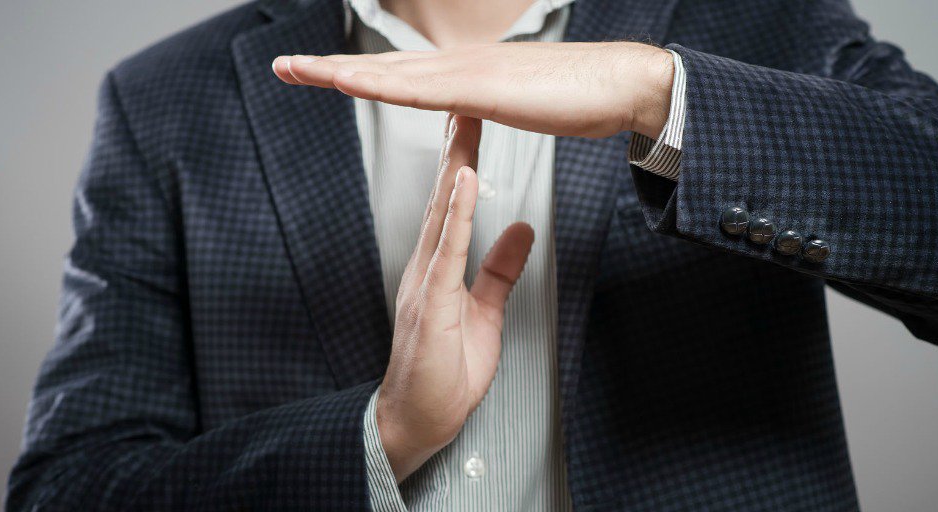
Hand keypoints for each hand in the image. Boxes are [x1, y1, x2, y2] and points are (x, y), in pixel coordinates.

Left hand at [272, 42, 673, 138]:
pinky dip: (378, 85)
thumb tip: (478, 106)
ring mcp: (469, 73)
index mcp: (468, 73)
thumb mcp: (522, 102)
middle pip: (383, 68)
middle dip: (330, 68)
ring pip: (390, 74)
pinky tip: (346, 83)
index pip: (402, 76)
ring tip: (295, 69)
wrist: (624, 83)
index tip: (320, 75)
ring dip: (339, 71)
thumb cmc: (580, 97)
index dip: (358, 74)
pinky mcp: (482, 88)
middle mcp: (460, 65)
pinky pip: (419, 91)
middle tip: (284, 66)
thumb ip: (494, 104)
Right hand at [374, 115, 534, 481]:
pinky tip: (466, 182)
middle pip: (446, 198)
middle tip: (466, 99)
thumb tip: (521, 229)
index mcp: (437, 267)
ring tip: (466, 125)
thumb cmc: (445, 372)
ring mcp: (424, 283)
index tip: (474, 122)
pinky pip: (446, 250)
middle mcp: (425, 266)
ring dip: (457, 166)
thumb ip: (498, 271)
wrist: (416, 421)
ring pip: (442, 214)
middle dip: (457, 147)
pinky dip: (458, 213)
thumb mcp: (483, 313)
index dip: (465, 162)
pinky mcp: (431, 303)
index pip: (454, 205)